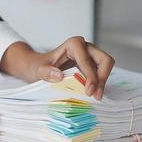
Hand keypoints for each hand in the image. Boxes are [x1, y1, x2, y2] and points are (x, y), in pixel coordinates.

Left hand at [0, 37, 114, 99]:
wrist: (36, 66)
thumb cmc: (37, 66)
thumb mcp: (37, 70)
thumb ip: (45, 72)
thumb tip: (59, 75)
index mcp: (73, 44)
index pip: (87, 60)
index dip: (91, 76)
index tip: (88, 92)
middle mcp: (84, 47)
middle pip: (104, 60)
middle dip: (102, 78)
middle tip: (96, 95)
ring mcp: (89, 55)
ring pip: (105, 66)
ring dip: (102, 81)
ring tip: (96, 96)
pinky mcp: (90, 64)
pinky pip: (100, 72)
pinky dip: (98, 83)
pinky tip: (93, 93)